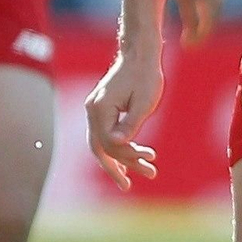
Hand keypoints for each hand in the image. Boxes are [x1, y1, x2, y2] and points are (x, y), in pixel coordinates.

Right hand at [85, 44, 163, 192]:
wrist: (140, 55)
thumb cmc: (145, 76)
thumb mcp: (144, 102)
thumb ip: (131, 124)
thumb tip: (117, 144)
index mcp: (100, 107)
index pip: (108, 142)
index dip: (127, 155)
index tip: (149, 158)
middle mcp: (92, 109)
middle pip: (98, 147)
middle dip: (115, 166)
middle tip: (128, 185)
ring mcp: (94, 109)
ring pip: (100, 143)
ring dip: (118, 159)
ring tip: (136, 174)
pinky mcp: (101, 109)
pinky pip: (104, 134)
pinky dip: (115, 148)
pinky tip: (129, 160)